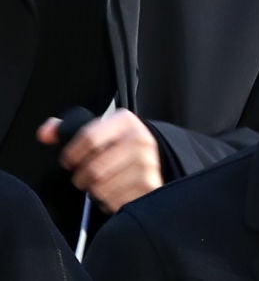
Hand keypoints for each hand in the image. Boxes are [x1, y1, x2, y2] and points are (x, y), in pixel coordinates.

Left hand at [37, 109, 162, 212]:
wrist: (149, 162)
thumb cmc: (115, 148)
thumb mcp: (96, 131)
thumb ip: (66, 129)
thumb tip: (45, 134)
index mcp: (126, 122)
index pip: (89, 137)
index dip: (71, 153)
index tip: (68, 161)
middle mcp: (141, 140)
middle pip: (93, 167)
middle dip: (82, 177)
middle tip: (86, 177)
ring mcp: (148, 163)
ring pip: (101, 187)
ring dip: (95, 190)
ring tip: (102, 183)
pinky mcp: (149, 185)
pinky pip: (114, 200)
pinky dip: (108, 201)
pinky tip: (115, 192)